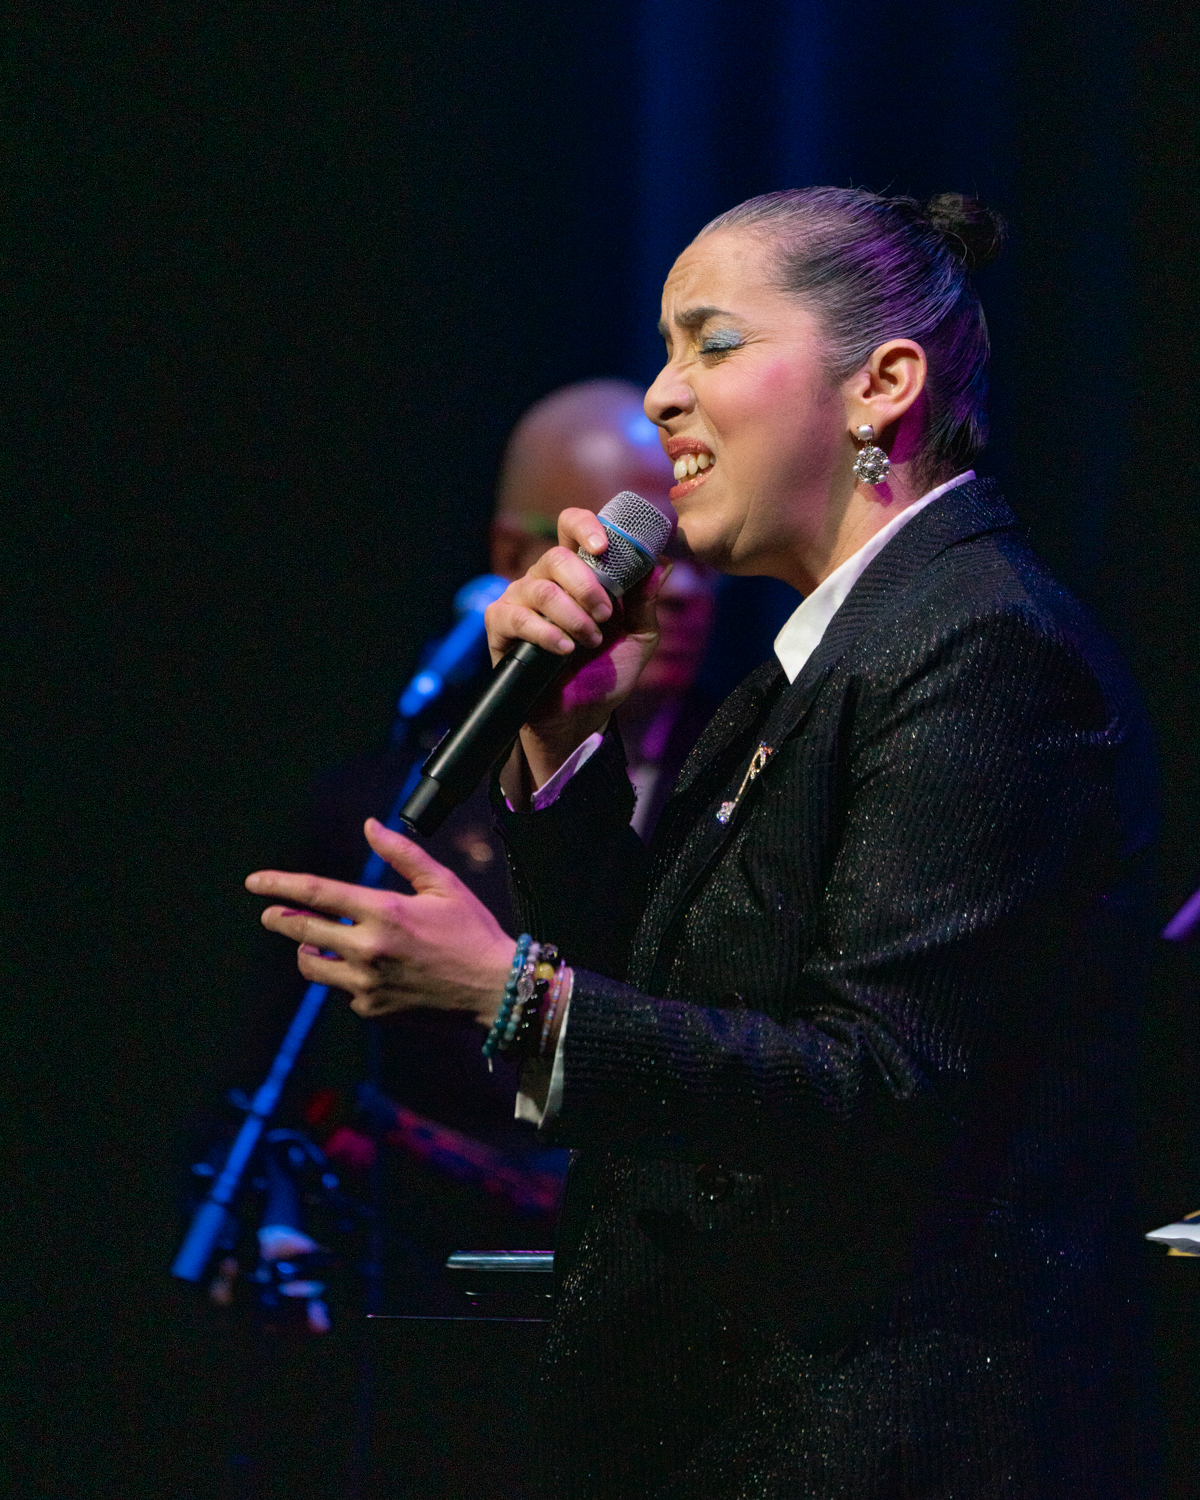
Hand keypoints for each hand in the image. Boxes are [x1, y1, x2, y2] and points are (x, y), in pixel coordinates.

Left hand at [246, 819, 515, 1023]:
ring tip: (313, 942)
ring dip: (305, 949)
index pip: (316, 893)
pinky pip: (340, 987)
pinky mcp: (371, 1008)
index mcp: (384, 911)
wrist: (493, 989)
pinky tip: (363, 966)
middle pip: (301, 930)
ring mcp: (366, 982)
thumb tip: (370, 826)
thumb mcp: (443, 884)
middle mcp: (368, 948)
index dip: (280, 885)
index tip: (254, 882)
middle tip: (270, 914)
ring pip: (311, 965)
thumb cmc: (472, 931)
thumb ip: (401, 853)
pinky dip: (342, 974)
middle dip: (280, 918)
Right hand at [484, 506, 671, 787]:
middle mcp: (545, 579)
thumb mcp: (639, 637)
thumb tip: (661, 563)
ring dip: (573, 616)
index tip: (605, 546)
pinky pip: (518, 617)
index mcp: (578, 572)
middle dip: (587, 586)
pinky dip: (546, 633)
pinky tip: (564, 650)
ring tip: (589, 642)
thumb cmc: (606, 672)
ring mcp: (519, 600)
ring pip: (541, 588)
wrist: (581, 716)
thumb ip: (646, 601)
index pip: (572, 527)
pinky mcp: (500, 626)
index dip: (586, 527)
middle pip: (557, 556)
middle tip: (606, 616)